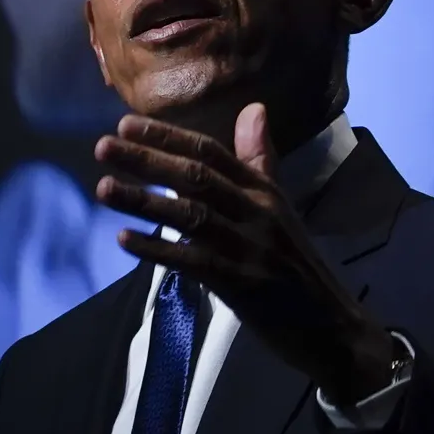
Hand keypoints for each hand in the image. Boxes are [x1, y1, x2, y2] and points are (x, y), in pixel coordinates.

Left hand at [95, 104, 395, 406]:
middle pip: (196, 176)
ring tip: (104, 187)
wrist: (330, 324)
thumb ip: (259, 160)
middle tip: (103, 145)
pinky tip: (125, 239)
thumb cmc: (296, 264)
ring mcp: (249, 247)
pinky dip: (158, 249)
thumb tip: (253, 108)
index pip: (212, 152)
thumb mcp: (280, 207)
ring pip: (191, 214)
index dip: (169, 136)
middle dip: (148, 159)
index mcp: (264, 190)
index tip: (126, 123)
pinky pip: (193, 261)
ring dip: (144, 200)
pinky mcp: (241, 283)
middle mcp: (256, 211)